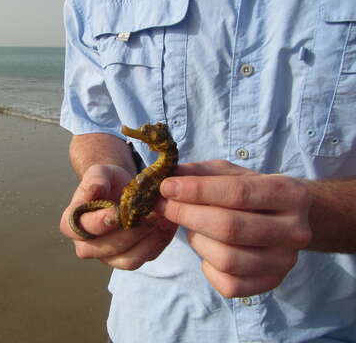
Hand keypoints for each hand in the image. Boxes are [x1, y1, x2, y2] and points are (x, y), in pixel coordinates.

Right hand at [60, 164, 176, 269]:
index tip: (117, 211)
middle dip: (130, 231)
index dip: (101, 222)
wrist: (122, 190)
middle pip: (108, 248)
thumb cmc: (106, 181)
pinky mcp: (130, 259)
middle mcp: (87, 247)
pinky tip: (166, 224)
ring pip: (129, 260)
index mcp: (72, 225)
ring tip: (159, 219)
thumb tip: (95, 190)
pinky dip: (159, 242)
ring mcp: (109, 257)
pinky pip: (146, 257)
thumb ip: (94, 180)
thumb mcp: (99, 173)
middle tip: (147, 213)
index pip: (84, 229)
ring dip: (147, 240)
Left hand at [157, 160, 311, 297]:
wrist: (289, 219)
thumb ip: (202, 173)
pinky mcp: (271, 283)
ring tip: (192, 227)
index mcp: (289, 193)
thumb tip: (169, 179)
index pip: (237, 193)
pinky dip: (208, 267)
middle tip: (165, 206)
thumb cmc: (253, 193)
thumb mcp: (232, 173)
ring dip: (197, 241)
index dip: (197, 190)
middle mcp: (293, 230)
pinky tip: (208, 251)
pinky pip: (229, 285)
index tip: (167, 187)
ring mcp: (284, 262)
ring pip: (227, 259)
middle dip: (188, 215)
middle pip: (230, 228)